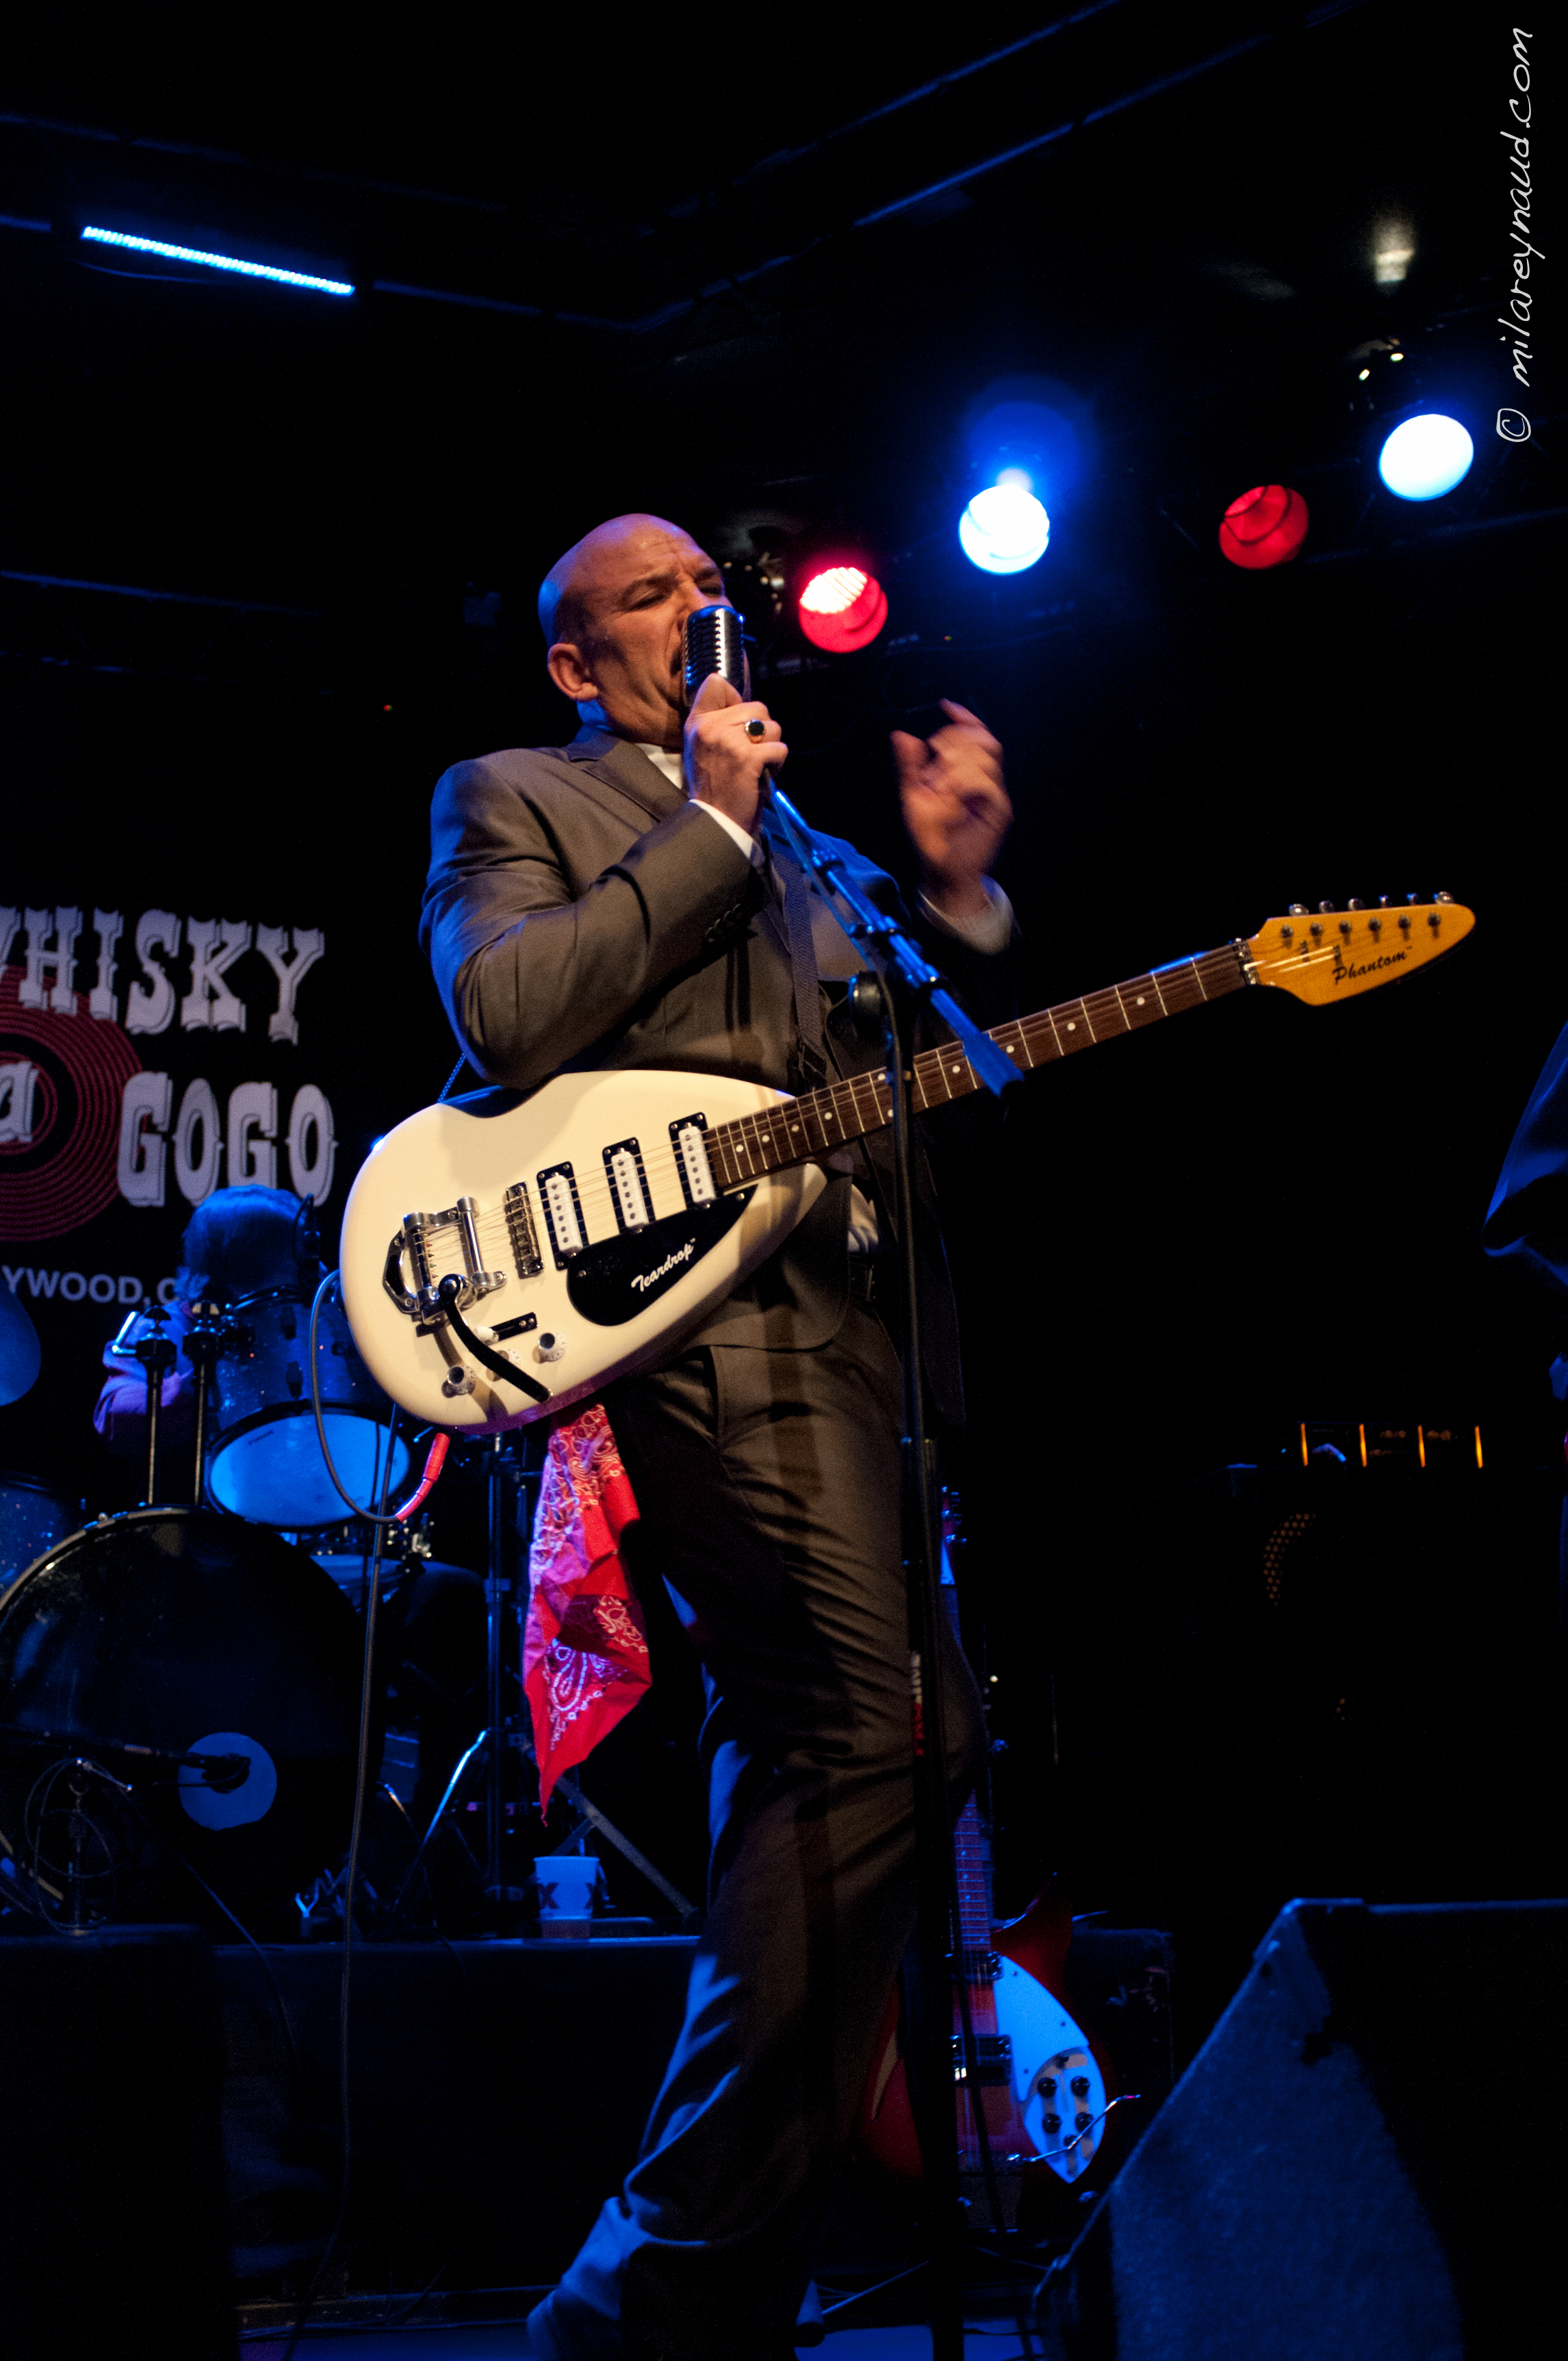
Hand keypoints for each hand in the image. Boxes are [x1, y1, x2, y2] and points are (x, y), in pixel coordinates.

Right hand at [683, 672, 787, 837]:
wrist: (715, 819)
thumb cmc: (715, 785)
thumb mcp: (703, 747)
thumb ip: (718, 721)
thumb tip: (743, 701)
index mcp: (697, 722)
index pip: (716, 683)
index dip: (736, 700)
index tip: (736, 723)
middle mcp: (709, 727)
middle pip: (757, 706)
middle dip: (762, 731)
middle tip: (750, 754)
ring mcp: (728, 741)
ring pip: (771, 727)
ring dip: (771, 747)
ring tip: (756, 765)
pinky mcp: (747, 758)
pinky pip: (779, 748)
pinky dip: (777, 763)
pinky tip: (763, 775)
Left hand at [891, 700, 1010, 919]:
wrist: (941, 869)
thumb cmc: (931, 836)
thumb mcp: (912, 796)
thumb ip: (910, 767)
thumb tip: (902, 735)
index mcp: (967, 773)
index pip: (976, 735)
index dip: (965, 718)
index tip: (946, 706)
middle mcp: (984, 781)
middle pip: (983, 741)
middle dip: (955, 743)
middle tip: (934, 762)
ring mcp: (993, 796)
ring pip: (986, 760)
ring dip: (957, 765)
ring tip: (937, 785)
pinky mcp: (998, 812)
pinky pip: (987, 785)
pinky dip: (964, 783)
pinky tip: (948, 795)